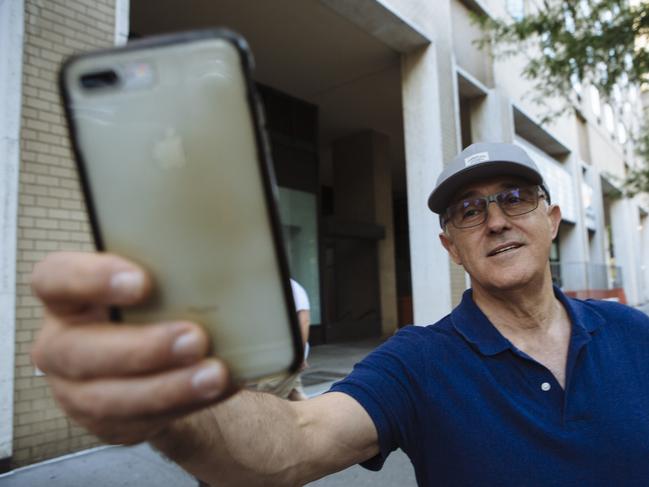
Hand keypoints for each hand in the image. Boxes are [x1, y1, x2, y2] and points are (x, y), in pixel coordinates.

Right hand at [30, 252, 233, 444]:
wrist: (156, 361)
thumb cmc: (152, 307)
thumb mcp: (153, 282)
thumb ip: (169, 269)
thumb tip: (221, 255)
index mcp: (66, 297)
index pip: (55, 279)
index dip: (92, 280)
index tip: (142, 282)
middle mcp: (61, 344)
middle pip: (82, 351)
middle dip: (143, 348)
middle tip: (195, 338)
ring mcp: (76, 390)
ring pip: (109, 398)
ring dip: (167, 388)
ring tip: (213, 375)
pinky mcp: (105, 423)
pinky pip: (139, 421)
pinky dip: (183, 405)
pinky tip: (216, 389)